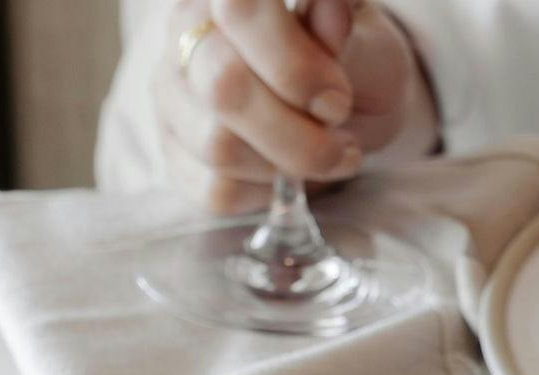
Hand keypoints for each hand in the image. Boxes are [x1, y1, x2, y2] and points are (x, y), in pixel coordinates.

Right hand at [152, 0, 436, 214]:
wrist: (338, 110)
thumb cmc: (352, 66)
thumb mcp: (366, 44)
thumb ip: (345, 34)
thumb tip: (330, 14)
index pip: (240, 10)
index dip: (294, 66)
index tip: (337, 100)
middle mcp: (186, 34)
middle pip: (224, 87)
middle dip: (298, 133)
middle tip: (341, 141)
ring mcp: (172, 96)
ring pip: (218, 146)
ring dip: (288, 165)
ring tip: (326, 156)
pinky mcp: (175, 154)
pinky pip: (215, 190)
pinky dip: (267, 193)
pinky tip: (290, 175)